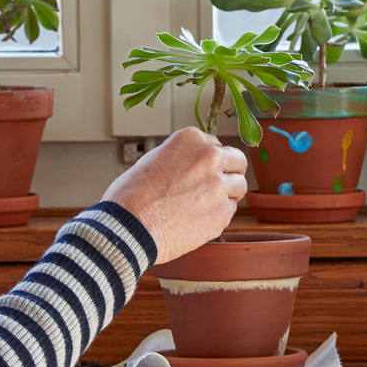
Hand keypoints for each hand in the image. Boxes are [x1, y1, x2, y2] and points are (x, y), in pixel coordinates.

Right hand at [103, 126, 247, 262]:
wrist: (128, 227)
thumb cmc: (131, 196)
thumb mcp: (154, 159)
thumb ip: (181, 158)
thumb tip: (193, 166)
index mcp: (192, 139)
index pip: (216, 145)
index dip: (208, 161)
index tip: (200, 172)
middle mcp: (210, 158)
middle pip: (238, 161)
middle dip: (228, 172)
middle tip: (215, 185)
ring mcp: (219, 187)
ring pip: (239, 187)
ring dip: (227, 194)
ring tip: (204, 204)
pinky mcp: (221, 215)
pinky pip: (230, 210)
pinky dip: (218, 214)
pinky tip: (197, 218)